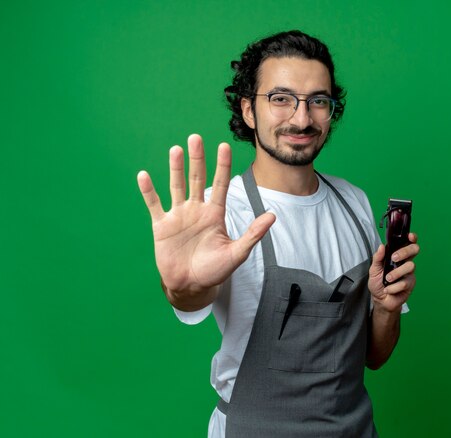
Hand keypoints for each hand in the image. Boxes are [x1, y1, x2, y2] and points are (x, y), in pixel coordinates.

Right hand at [137, 134, 274, 308]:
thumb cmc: (215, 270)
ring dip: (175, 169)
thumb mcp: (237, 253)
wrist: (191, 286)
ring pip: (176, 186)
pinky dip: (149, 191)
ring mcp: (178, 216)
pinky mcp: (162, 226)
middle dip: (197, 159)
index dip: (222, 166)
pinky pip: (154, 204)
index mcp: (215, 214)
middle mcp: (196, 210)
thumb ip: (253, 234)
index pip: (220, 184)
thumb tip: (273, 216)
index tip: (224, 146)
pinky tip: (144, 176)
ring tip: (176, 150)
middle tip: (196, 138)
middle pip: (197, 179)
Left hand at [368, 233, 419, 312]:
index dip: (412, 238)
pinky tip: (388, 290)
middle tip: (394, 258)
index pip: (408, 244)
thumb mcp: (374, 269)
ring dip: (396, 273)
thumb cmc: (378, 283)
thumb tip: (381, 246)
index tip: (409, 236)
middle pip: (414, 250)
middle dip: (405, 252)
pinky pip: (405, 282)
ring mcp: (409, 273)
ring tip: (387, 279)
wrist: (380, 299)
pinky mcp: (410, 284)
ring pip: (410, 266)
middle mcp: (405, 262)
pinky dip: (393, 287)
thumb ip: (377, 258)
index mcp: (398, 256)